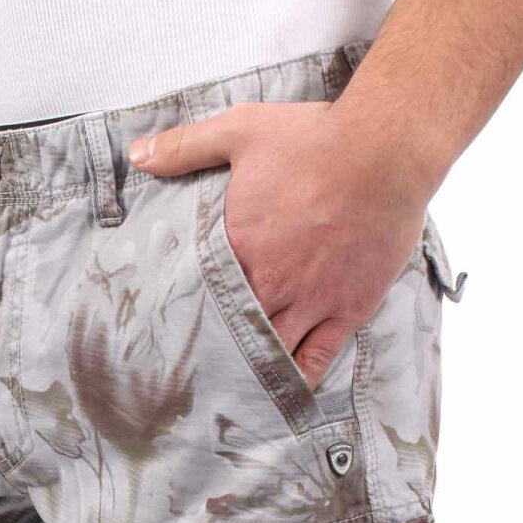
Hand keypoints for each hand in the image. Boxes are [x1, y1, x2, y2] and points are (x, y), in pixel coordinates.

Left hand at [129, 102, 438, 388]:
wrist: (385, 150)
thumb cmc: (315, 138)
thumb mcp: (240, 131)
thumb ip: (185, 147)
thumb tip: (137, 154)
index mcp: (237, 246)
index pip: (198, 293)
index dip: (184, 312)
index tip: (168, 327)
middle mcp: (270, 282)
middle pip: (231, 330)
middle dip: (213, 349)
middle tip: (193, 370)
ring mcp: (310, 300)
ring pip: (271, 350)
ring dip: (251, 368)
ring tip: (232, 388)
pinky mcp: (347, 308)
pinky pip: (320, 356)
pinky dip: (301, 377)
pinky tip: (286, 391)